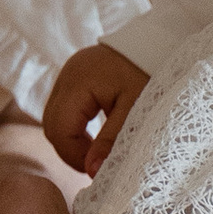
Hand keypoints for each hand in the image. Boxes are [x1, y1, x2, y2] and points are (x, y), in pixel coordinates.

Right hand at [43, 40, 149, 173]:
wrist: (161, 42)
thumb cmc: (151, 74)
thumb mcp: (135, 110)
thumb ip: (111, 141)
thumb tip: (91, 171)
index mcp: (78, 82)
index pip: (59, 130)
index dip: (74, 156)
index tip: (97, 168)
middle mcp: (66, 75)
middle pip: (51, 125)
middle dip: (70, 149)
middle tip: (95, 163)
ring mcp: (67, 74)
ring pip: (54, 118)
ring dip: (70, 138)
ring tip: (96, 150)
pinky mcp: (74, 76)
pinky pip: (62, 108)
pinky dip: (73, 125)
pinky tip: (93, 134)